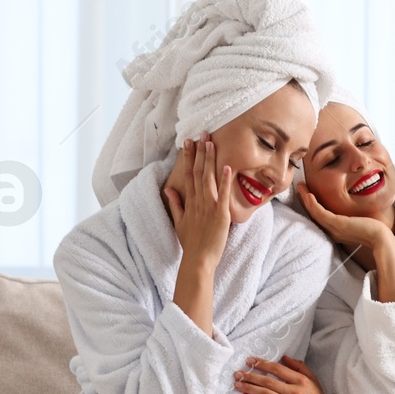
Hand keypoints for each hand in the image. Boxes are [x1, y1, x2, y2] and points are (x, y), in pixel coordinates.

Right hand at [163, 136, 233, 268]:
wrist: (198, 260)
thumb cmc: (191, 243)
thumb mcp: (179, 221)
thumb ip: (175, 203)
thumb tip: (168, 188)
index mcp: (189, 202)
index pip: (187, 175)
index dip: (188, 158)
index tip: (188, 143)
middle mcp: (198, 201)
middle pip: (196, 172)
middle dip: (199, 152)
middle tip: (200, 134)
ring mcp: (209, 206)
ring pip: (208, 178)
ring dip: (209, 160)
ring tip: (210, 142)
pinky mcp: (220, 214)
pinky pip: (223, 194)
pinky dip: (224, 180)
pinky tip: (226, 166)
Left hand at [234, 355, 347, 393]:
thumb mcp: (312, 379)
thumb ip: (299, 367)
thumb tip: (284, 357)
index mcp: (301, 380)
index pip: (277, 369)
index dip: (262, 364)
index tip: (250, 361)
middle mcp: (294, 391)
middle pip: (268, 382)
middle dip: (250, 376)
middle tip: (238, 373)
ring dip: (249, 388)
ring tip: (237, 384)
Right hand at [294, 183, 392, 254]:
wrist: (380, 239)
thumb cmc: (373, 230)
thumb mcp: (357, 222)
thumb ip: (350, 218)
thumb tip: (351, 210)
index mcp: (335, 231)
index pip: (319, 217)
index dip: (310, 206)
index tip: (306, 194)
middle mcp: (331, 231)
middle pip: (313, 215)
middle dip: (304, 200)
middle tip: (299, 188)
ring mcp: (333, 228)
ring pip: (314, 213)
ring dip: (305, 199)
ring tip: (300, 187)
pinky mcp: (337, 224)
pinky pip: (320, 213)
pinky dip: (313, 204)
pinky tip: (309, 195)